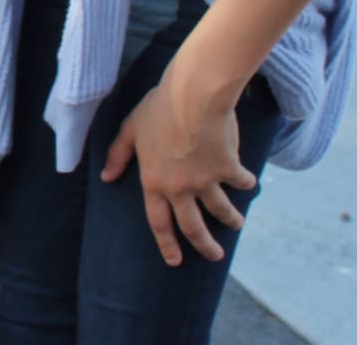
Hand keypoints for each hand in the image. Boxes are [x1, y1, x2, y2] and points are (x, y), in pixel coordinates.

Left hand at [102, 78, 255, 265]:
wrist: (193, 96)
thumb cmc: (158, 108)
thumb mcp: (130, 129)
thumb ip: (118, 155)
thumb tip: (107, 177)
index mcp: (154, 182)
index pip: (158, 222)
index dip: (167, 244)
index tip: (175, 261)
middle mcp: (180, 189)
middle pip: (193, 228)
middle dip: (205, 246)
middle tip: (215, 256)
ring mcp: (205, 181)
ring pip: (221, 211)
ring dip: (231, 220)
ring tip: (237, 224)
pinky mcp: (228, 169)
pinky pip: (240, 182)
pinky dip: (246, 183)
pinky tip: (249, 182)